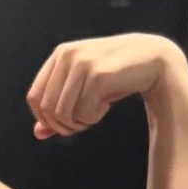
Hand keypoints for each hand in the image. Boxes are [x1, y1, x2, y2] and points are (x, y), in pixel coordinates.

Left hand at [25, 32, 183, 138]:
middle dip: (64, 125)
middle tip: (84, 121)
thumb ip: (59, 108)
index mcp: (59, 55)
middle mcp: (67, 55)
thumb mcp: (83, 90)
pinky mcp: (98, 75)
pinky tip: (106, 106)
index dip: (46, 119)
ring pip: (63, 114)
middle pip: (48, 110)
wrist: (153, 59)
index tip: (66, 122)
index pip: (34, 98)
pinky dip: (93, 118)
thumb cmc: (115, 77)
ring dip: (79, 123)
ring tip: (96, 112)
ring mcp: (82, 63)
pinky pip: (83, 113)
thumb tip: (37, 133)